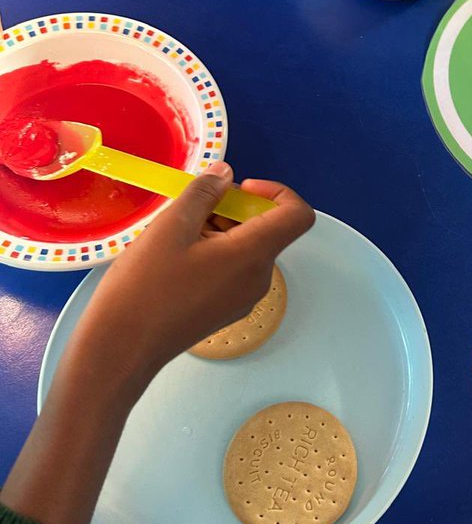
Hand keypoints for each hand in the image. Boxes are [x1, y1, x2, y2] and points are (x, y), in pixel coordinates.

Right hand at [1, 164, 314, 523]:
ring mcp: (244, 298)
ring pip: (246, 248)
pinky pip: (232, 269)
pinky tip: (174, 258)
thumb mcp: (171, 226)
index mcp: (254, 255)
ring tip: (175, 236)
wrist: (121, 349)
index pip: (298, 215)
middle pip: (266, 229)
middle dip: (233, 210)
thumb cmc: (145, 285)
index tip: (238, 188)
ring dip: (218, 230)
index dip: (277, 192)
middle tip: (189, 212)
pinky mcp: (226, 310)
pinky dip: (213, 252)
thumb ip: (204, 193)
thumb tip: (226, 175)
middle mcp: (259, 279)